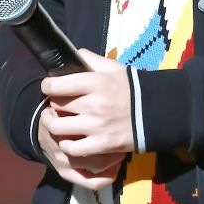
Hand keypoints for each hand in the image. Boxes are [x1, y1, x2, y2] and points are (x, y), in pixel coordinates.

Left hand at [39, 49, 134, 186]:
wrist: (155, 112)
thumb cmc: (131, 88)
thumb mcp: (114, 68)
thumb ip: (91, 59)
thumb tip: (72, 55)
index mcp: (97, 83)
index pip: (58, 84)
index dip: (48, 85)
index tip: (48, 87)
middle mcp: (94, 105)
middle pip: (56, 105)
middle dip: (53, 104)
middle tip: (57, 105)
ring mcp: (97, 127)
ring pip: (58, 128)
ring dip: (54, 125)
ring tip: (57, 122)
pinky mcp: (101, 145)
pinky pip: (71, 148)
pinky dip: (66, 144)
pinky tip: (69, 139)